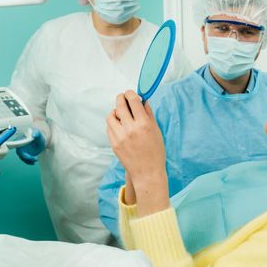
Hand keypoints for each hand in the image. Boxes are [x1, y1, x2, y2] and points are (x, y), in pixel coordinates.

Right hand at [16, 129, 45, 164]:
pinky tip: (33, 162)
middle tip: (33, 158)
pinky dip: (29, 162)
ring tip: (36, 159)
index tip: (27, 154)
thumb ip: (36, 133)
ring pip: (22, 157)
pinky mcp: (25, 155)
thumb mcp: (38, 134)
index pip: (18, 145)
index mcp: (20, 139)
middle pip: (19, 153)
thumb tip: (34, 135)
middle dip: (26, 157)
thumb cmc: (38, 136)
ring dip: (28, 160)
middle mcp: (19, 146)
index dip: (21, 150)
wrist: (41, 141)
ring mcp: (22, 151)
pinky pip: (25, 160)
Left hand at [107, 90, 168, 214]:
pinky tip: (119, 124)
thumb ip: (149, 114)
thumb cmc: (155, 152)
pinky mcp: (114, 144)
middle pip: (120, 105)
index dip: (131, 94)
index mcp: (144, 124)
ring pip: (111, 115)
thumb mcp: (156, 131)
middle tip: (123, 97)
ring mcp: (120, 137)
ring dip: (115, 111)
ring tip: (121, 113)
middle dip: (121, 98)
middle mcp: (131, 129)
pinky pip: (109, 127)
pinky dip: (113, 122)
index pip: (133, 101)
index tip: (131, 93)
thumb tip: (143, 100)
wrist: (147, 172)